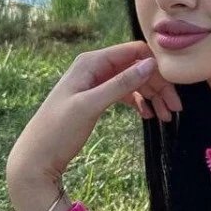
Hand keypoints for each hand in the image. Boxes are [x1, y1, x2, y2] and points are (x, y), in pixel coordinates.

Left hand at [6, 42, 182, 183]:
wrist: (35, 159)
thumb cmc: (58, 131)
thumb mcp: (90, 106)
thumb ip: (121, 83)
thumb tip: (151, 63)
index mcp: (91, 62)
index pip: (134, 51)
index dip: (156, 65)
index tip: (175, 85)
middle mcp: (95, 67)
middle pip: (137, 67)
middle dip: (158, 85)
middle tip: (175, 108)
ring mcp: (96, 83)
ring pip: (134, 81)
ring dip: (152, 96)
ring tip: (167, 116)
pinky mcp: (97, 98)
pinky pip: (125, 94)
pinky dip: (139, 102)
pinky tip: (149, 115)